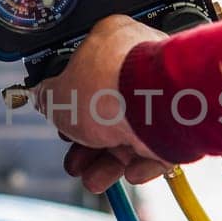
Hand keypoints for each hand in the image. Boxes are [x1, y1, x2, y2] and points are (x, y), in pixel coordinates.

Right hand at [34, 15, 173, 193]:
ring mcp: (162, 91)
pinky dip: (142, 162)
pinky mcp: (182, 118)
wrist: (155, 106)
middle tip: (75, 159)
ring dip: (110, 161)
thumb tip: (40, 97)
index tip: (60, 123)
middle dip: (88, 143)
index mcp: (108, 41)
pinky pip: (158, 144)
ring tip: (95, 179)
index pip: (84, 74)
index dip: (68, 105)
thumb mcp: (55, 95)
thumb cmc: (109, 88)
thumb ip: (45, 98)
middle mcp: (138, 63)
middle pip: (107, 109)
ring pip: (132, 131)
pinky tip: (130, 172)